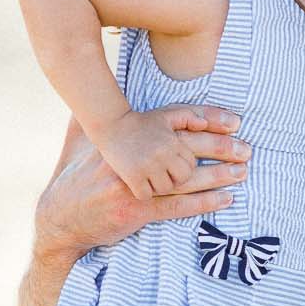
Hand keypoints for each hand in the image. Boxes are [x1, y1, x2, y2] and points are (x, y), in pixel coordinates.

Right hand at [36, 107, 247, 264]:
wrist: (58, 217)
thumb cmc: (72, 177)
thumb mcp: (78, 139)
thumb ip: (91, 116)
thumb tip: (88, 88)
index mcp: (125, 135)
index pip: (174, 120)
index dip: (207, 120)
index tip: (233, 121)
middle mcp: (134, 156)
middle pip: (187, 148)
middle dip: (221, 148)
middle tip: (247, 150)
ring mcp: (136, 184)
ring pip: (187, 178)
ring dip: (218, 176)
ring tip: (241, 172)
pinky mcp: (137, 210)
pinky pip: (178, 206)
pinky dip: (204, 203)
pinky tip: (224, 199)